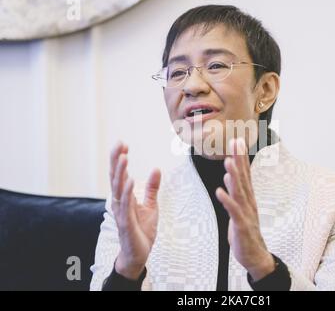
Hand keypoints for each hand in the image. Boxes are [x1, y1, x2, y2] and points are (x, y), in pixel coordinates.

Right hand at [109, 141, 160, 279]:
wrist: (138, 254)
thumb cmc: (142, 230)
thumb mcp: (151, 206)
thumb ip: (152, 188)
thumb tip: (156, 168)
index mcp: (125, 197)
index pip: (120, 174)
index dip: (120, 158)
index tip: (123, 143)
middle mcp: (120, 202)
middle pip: (115, 177)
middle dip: (116, 160)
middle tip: (118, 143)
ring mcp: (121, 212)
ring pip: (118, 189)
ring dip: (120, 172)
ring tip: (123, 157)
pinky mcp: (126, 223)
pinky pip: (126, 205)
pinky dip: (127, 192)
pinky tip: (130, 180)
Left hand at [215, 138, 274, 280]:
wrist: (255, 254)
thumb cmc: (246, 230)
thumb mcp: (241, 208)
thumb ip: (236, 191)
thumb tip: (229, 174)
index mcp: (248, 197)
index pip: (245, 174)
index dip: (241, 157)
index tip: (237, 141)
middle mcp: (249, 201)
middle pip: (243, 178)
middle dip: (239, 160)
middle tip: (235, 143)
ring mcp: (246, 213)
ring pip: (239, 191)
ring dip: (234, 176)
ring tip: (228, 162)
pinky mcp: (241, 225)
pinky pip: (233, 211)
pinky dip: (227, 200)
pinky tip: (219, 191)